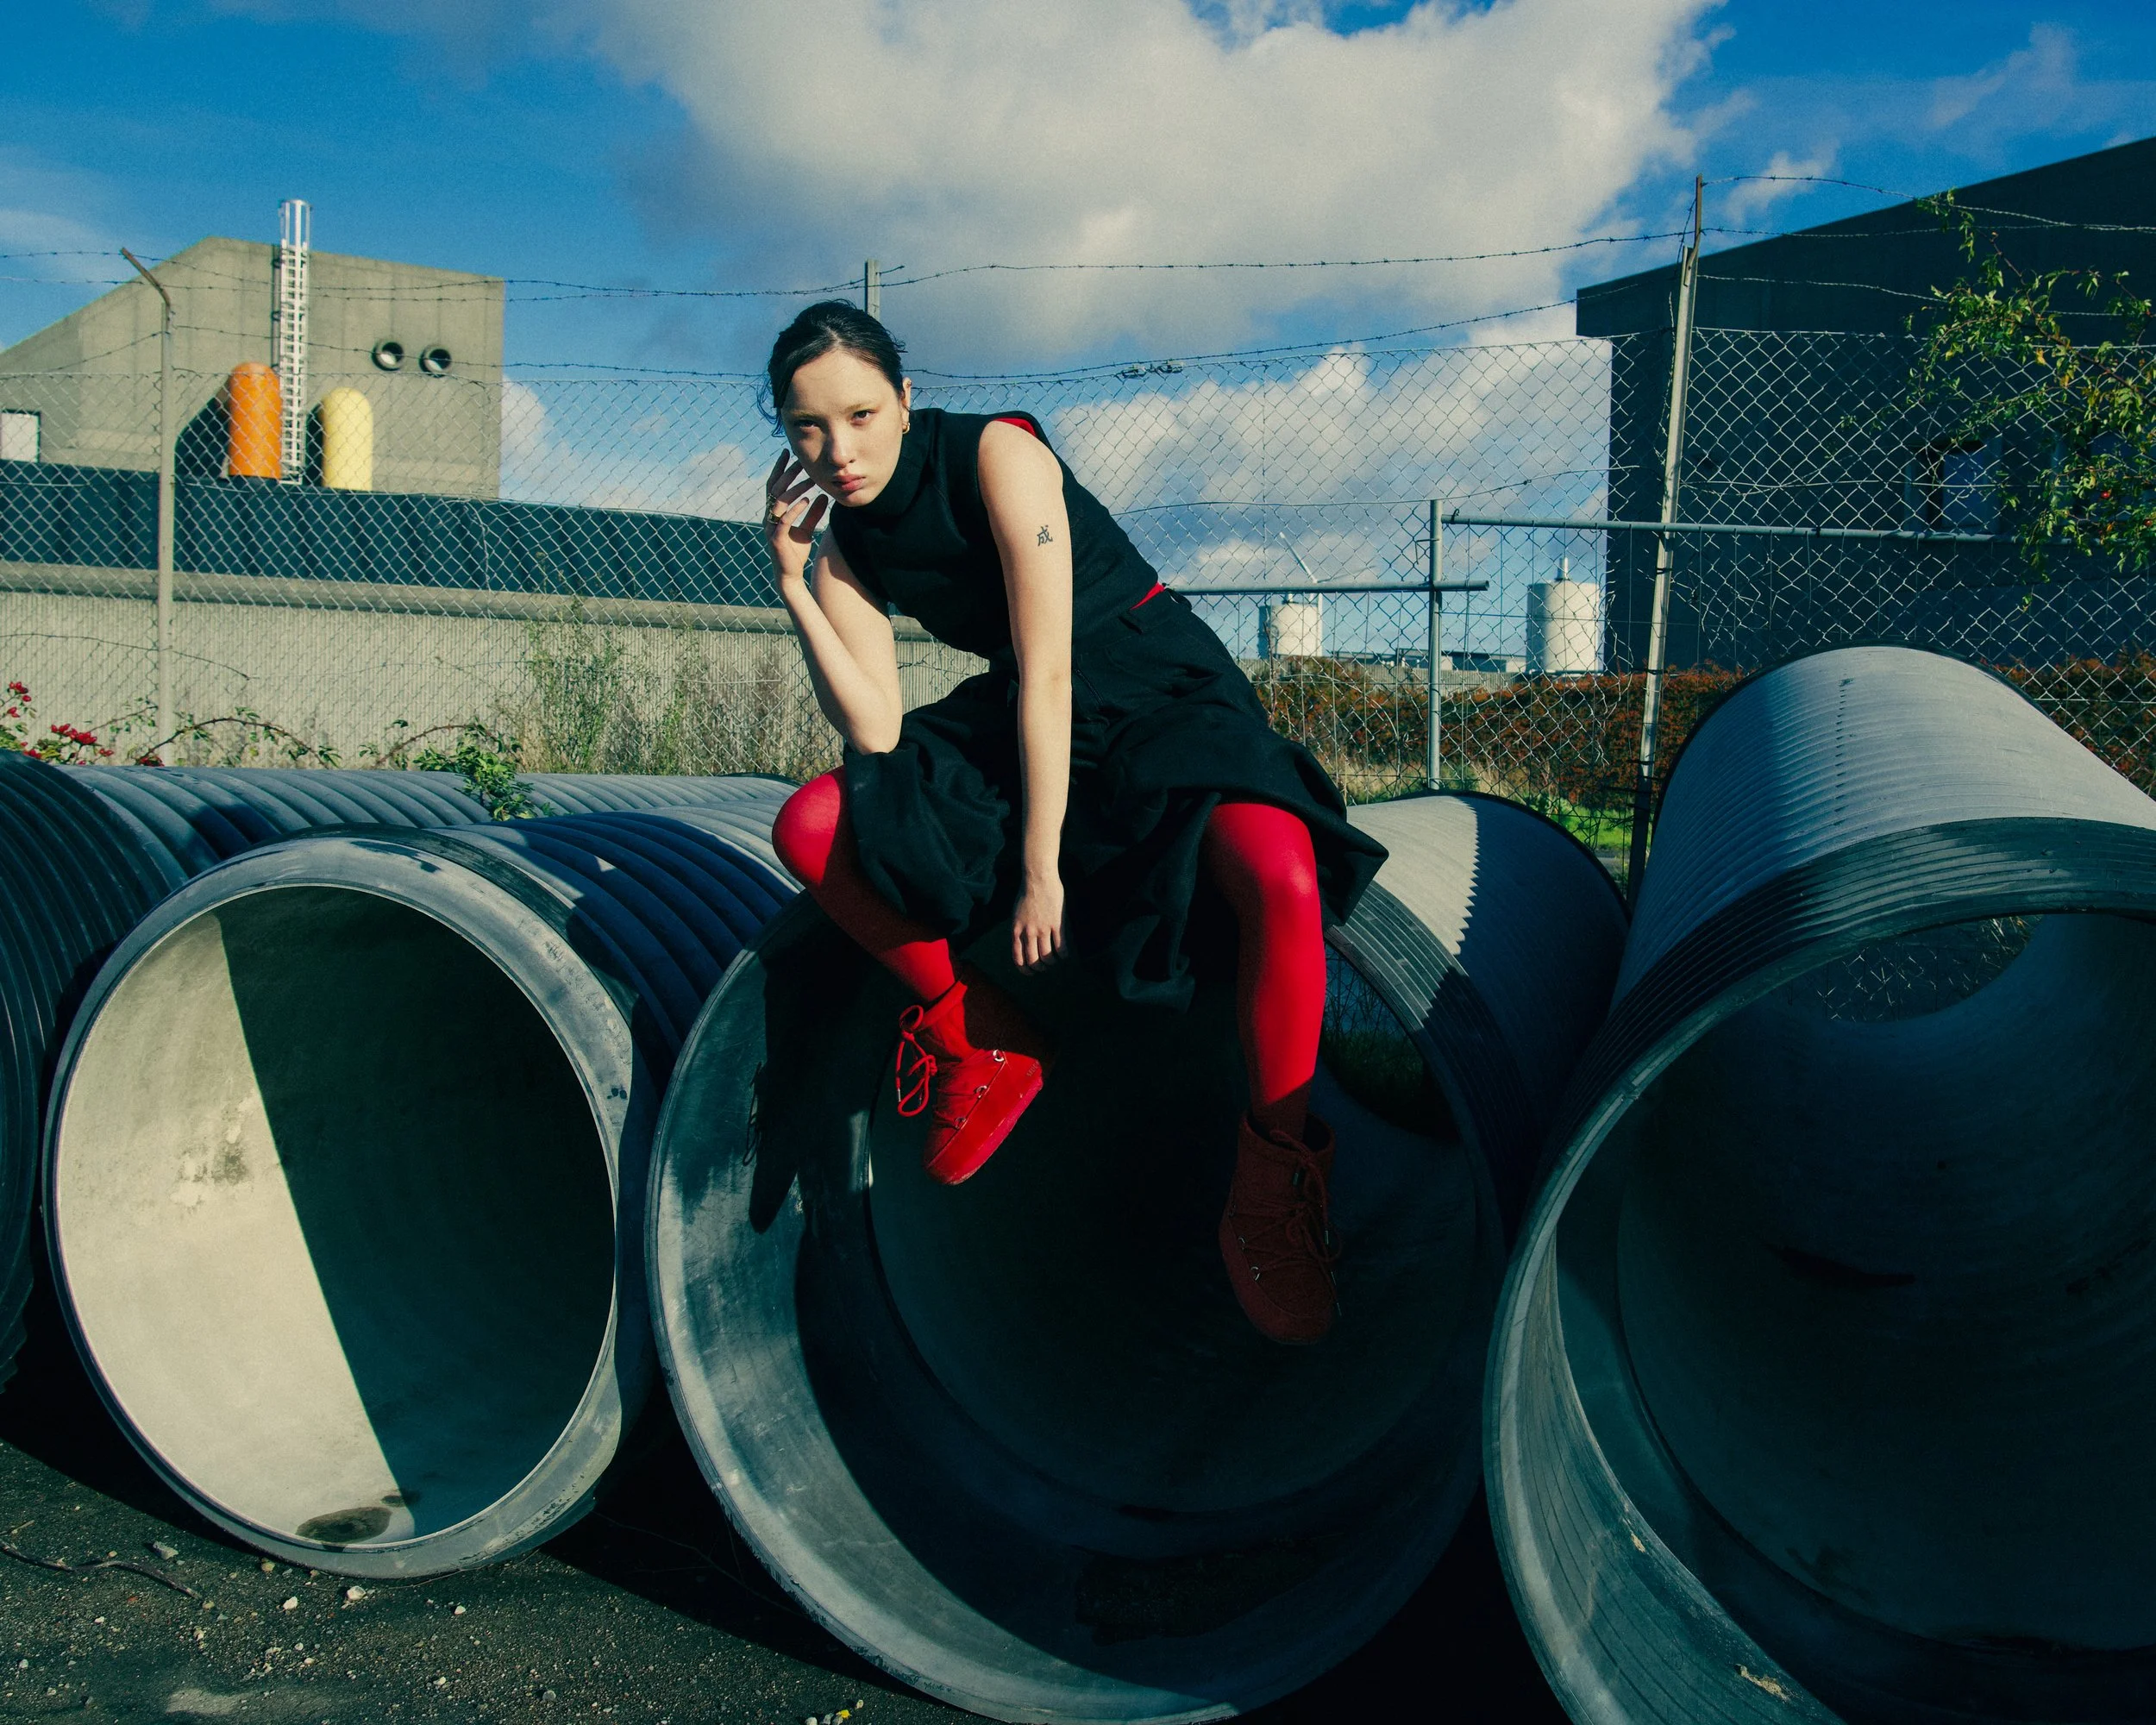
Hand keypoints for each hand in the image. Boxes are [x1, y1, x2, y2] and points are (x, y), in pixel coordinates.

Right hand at [764, 451, 829, 591]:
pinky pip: (785, 520)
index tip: (787, 453)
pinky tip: (806, 500)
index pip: (774, 485)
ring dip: (794, 489)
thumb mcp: (807, 529)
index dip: (779, 469)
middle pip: (775, 489)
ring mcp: (771, 528)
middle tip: (800, 461)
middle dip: (787, 473)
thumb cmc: (796, 552)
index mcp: (773, 513)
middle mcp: (769, 518)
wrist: (791, 575)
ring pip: (780, 502)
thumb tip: (824, 497)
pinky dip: (795, 509)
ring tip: (809, 480)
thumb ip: (813, 514)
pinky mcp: (776, 539)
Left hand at [1011, 871, 1065, 972]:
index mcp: (1016, 930)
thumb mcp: (1016, 914)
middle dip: (1039, 968)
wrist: (1038, 878)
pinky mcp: (1057, 924)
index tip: (1030, 973)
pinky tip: (1064, 955)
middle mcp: (1028, 933)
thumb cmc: (1027, 893)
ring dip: (1052, 962)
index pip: (1018, 958)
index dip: (1024, 969)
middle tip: (1044, 967)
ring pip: (1048, 956)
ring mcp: (1043, 929)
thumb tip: (1024, 943)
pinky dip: (1063, 954)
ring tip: (1054, 961)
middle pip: (1034, 960)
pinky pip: (1061, 946)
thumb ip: (1019, 929)